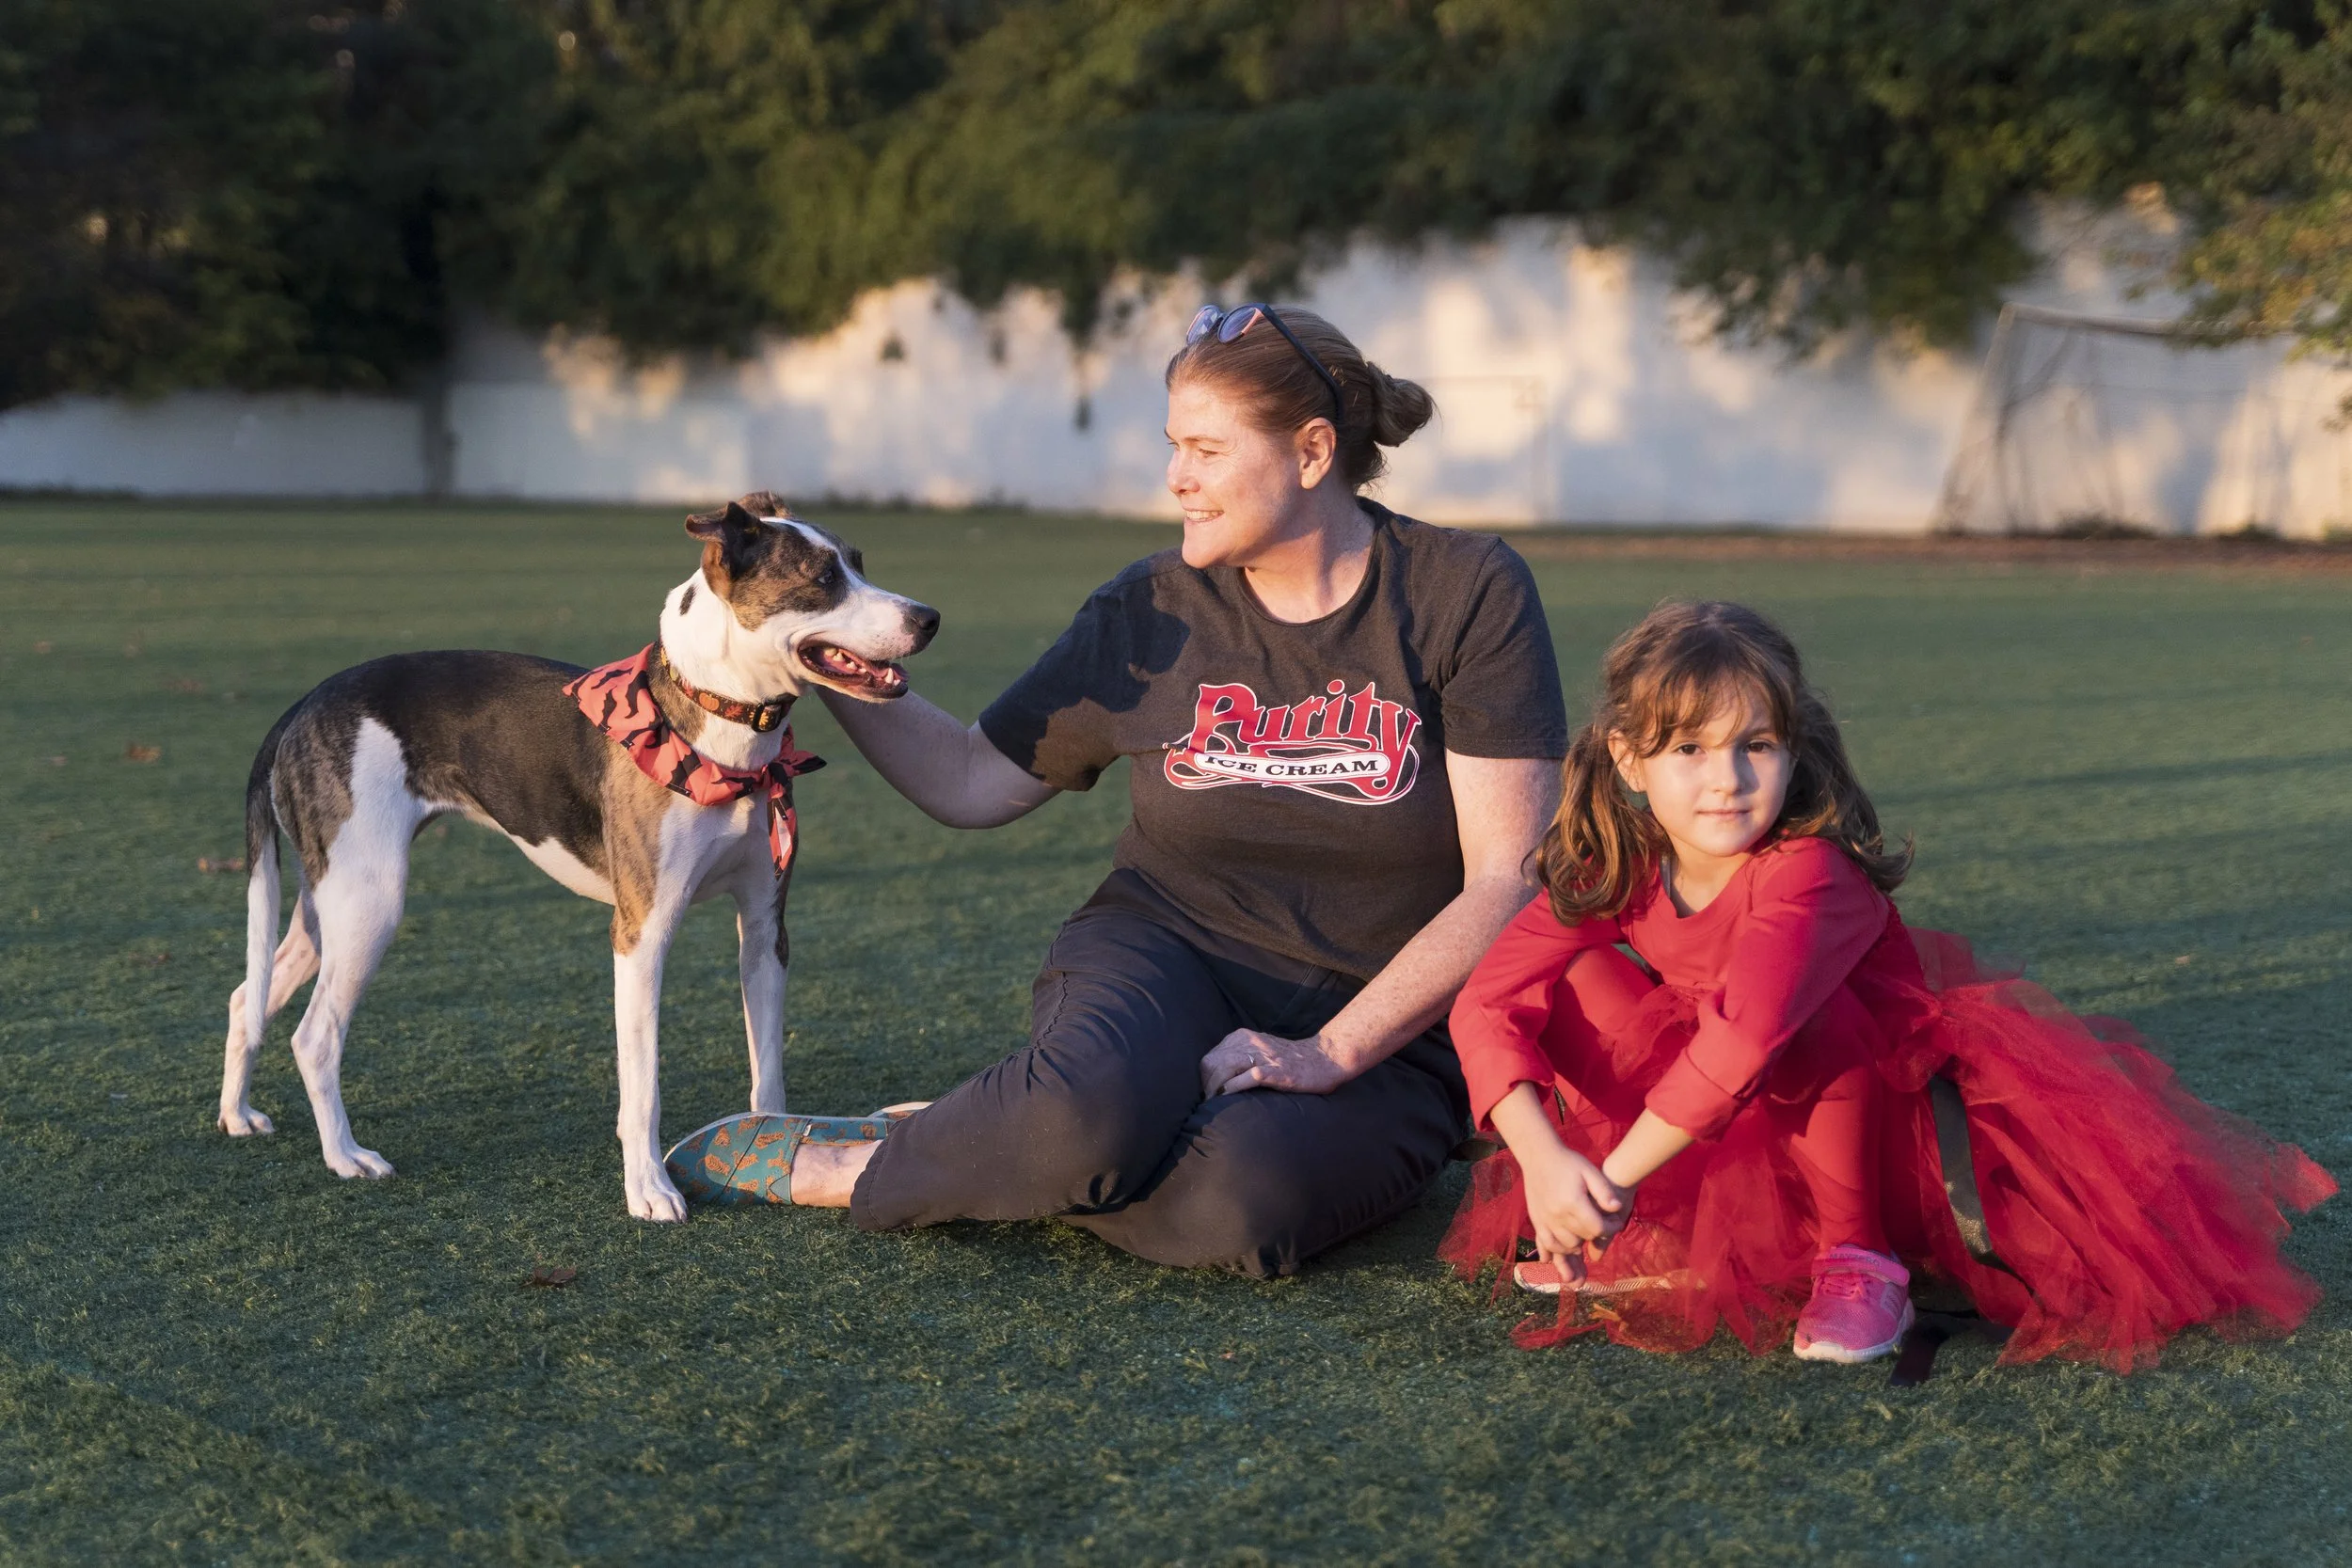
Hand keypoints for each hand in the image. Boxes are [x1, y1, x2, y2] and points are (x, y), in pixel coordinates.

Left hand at [1199, 1029, 1356, 1096]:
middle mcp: (1250, 1043)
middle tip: (1208, 1103)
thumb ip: (1241, 1056)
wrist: (1324, 1059)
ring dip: (1215, 1089)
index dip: (1205, 1078)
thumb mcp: (1261, 1050)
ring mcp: (1263, 1056)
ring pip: (1225, 1068)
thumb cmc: (1291, 1060)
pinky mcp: (1275, 1071)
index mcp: (1243, 1037)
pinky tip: (1227, 1099)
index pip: (1210, 1056)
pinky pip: (1246, 1078)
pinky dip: (1232, 1089)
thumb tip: (1218, 1077)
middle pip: (1213, 1062)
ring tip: (1214, 1105)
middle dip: (1206, 1085)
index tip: (1207, 1093)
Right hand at [1522, 1145, 1631, 1277]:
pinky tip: (1565, 1248)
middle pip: (1583, 1238)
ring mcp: (1545, 1219)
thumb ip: (1604, 1191)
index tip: (1616, 1223)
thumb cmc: (1568, 1161)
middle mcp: (1557, 1215)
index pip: (1597, 1227)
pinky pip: (1546, 1243)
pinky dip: (1557, 1250)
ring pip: (1566, 1245)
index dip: (1611, 1228)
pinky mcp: (1536, 1220)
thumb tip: (1617, 1209)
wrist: (1538, 1156)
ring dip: (1579, 1244)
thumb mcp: (1590, 1171)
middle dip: (1596, 1234)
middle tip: (1602, 1226)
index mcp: (1573, 1202)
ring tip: (1585, 1235)